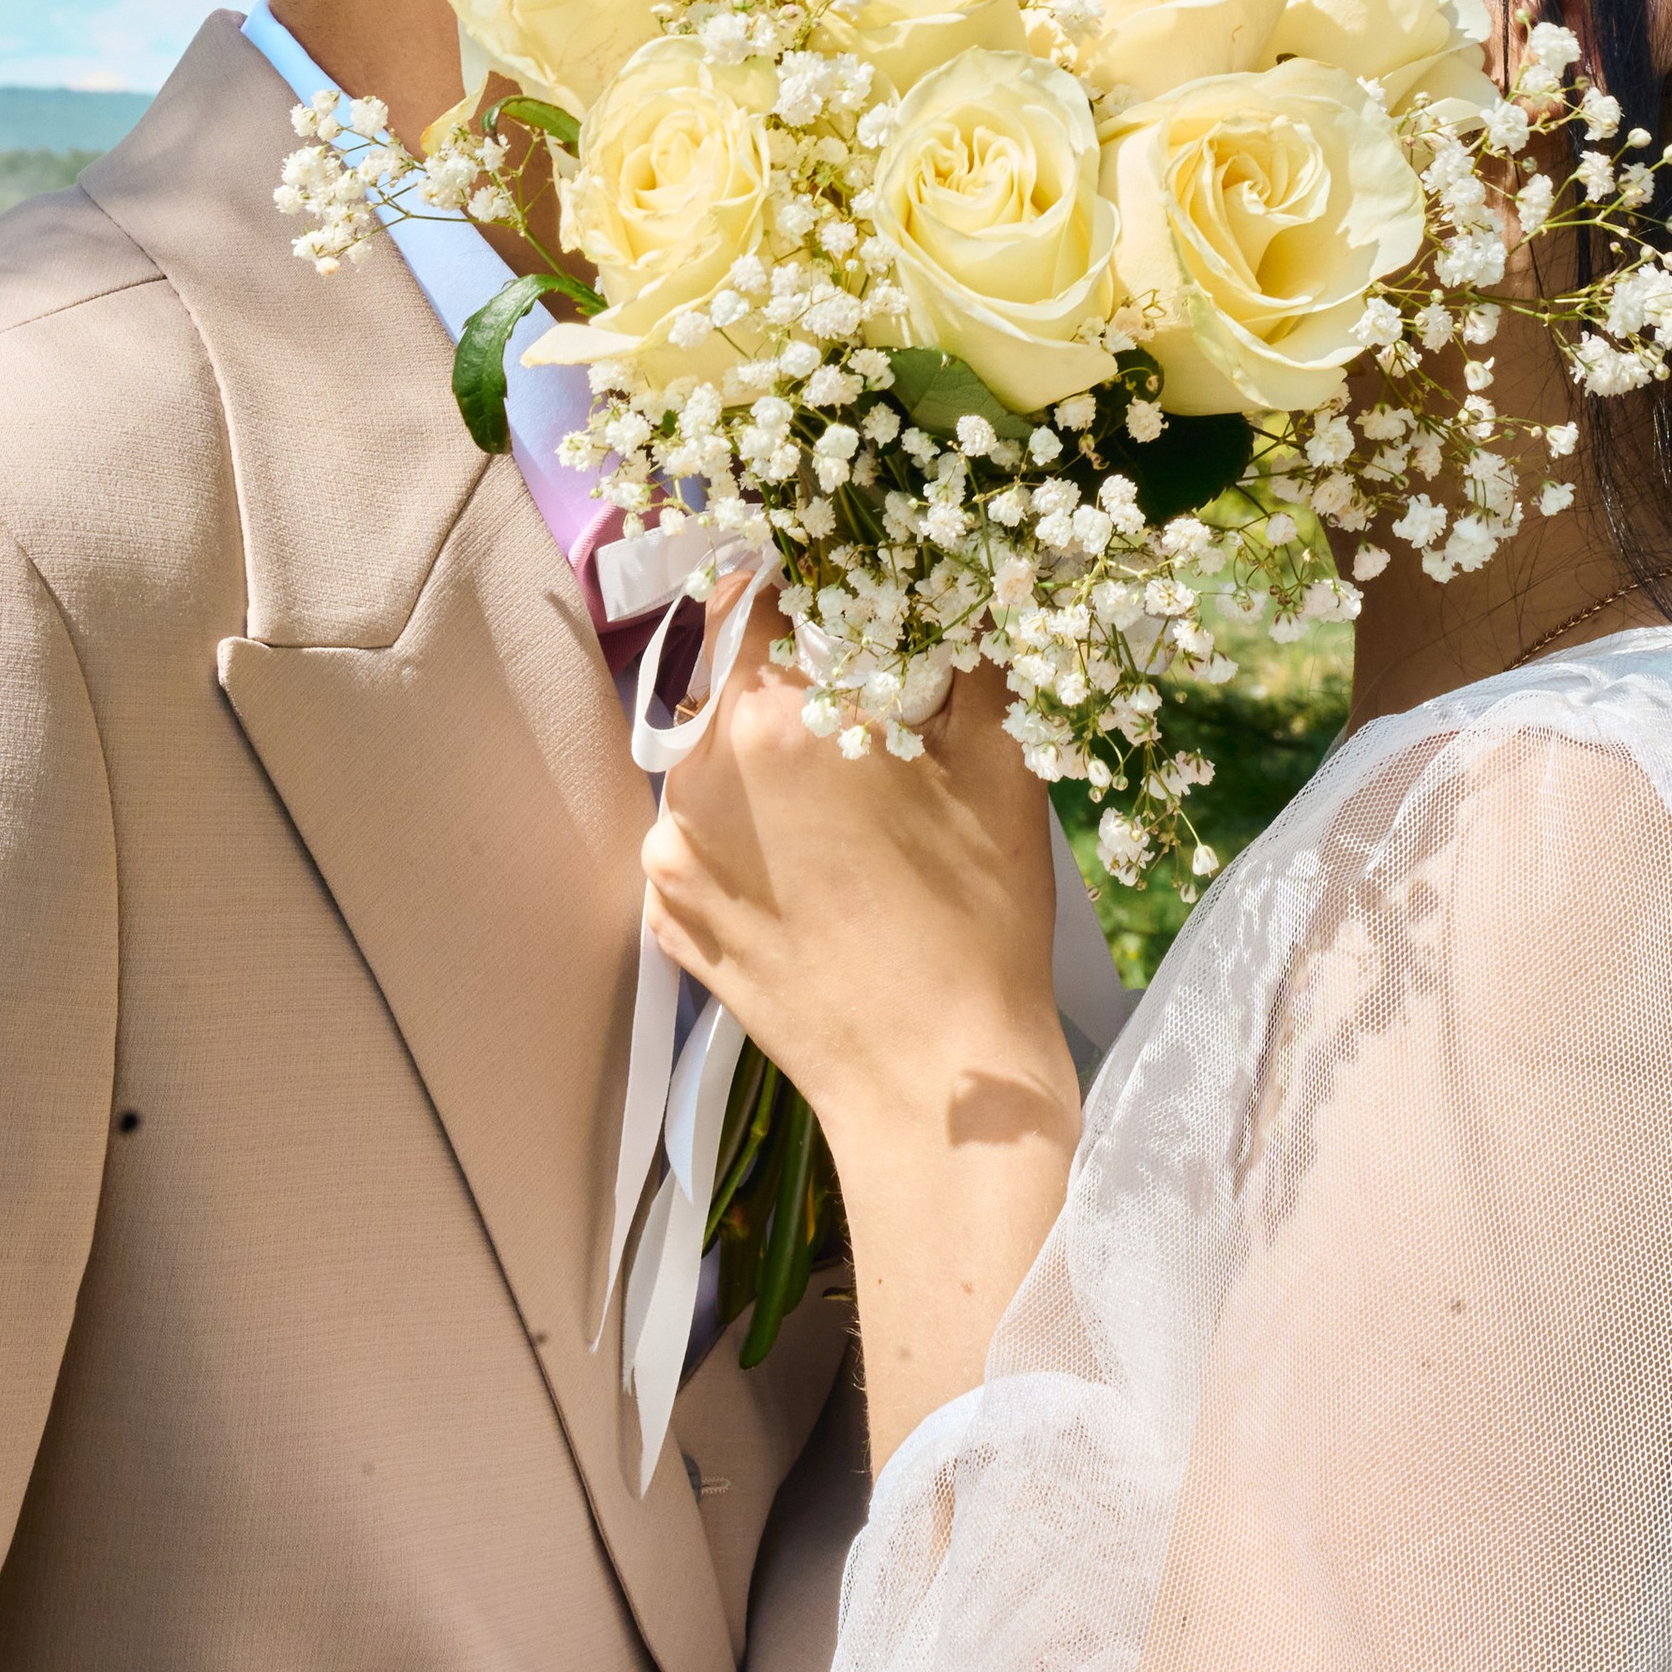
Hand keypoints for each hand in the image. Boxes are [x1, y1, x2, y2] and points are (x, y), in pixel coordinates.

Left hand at [642, 589, 1070, 1147]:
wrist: (935, 1089)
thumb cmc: (978, 920)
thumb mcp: (1000, 764)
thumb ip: (969, 653)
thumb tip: (963, 586)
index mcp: (772, 720)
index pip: (750, 595)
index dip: (796, 581)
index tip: (839, 590)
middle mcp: (699, 776)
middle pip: (724, 676)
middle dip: (785, 670)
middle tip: (855, 695)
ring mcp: (671, 854)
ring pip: (707, 756)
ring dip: (761, 750)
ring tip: (840, 790)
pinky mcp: (670, 918)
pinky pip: (696, 835)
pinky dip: (742, 825)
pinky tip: (810, 858)